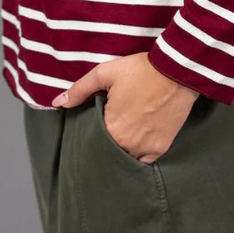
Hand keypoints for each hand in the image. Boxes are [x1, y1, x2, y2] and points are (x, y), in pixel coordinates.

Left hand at [51, 51, 199, 163]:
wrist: (176, 71)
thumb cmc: (140, 70)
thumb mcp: (105, 73)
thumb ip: (79, 89)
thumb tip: (57, 102)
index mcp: (111, 129)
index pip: (92, 143)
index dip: (89, 137)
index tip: (90, 130)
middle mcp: (128, 145)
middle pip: (108, 153)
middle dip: (103, 147)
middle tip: (104, 133)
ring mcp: (146, 149)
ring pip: (125, 160)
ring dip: (120, 153)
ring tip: (119, 139)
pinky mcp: (161, 147)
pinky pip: (144, 161)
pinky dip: (138, 156)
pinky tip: (134, 146)